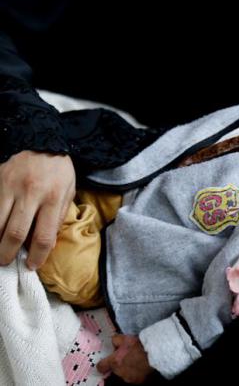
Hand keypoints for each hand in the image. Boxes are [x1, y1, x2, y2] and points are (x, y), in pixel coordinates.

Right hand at [0, 150, 74, 268]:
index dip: (37, 256)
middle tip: (5, 262)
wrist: (38, 137)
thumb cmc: (57, 168)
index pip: (44, 236)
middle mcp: (30, 194)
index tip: (32, 265)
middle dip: (7, 253)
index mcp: (53, 198)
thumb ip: (58, 214)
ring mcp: (9, 187)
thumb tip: (47, 241)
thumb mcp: (69, 189)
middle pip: (14, 233)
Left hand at [97, 335, 153, 383]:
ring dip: (129, 368)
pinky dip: (138, 372)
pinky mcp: (139, 381)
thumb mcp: (126, 339)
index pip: (101, 367)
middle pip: (115, 370)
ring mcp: (129, 378)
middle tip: (128, 357)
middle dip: (120, 364)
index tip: (106, 362)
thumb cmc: (140, 347)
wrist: (155, 355)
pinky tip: (143, 366)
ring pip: (125, 374)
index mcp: (114, 362)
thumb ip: (116, 340)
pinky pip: (136, 377)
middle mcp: (119, 372)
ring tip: (138, 361)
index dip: (103, 364)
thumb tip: (113, 341)